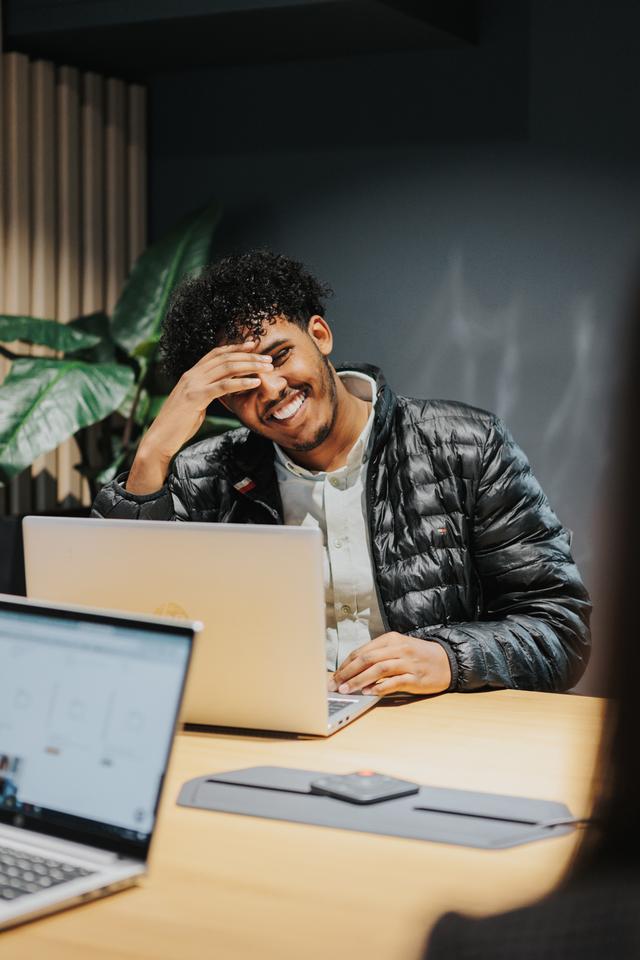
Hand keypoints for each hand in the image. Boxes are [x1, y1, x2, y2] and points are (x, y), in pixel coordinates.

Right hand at [127, 341, 271, 492]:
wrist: (160, 438)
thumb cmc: (178, 424)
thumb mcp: (195, 403)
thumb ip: (207, 392)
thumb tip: (221, 390)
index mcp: (191, 374)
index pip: (215, 354)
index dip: (235, 348)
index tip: (253, 345)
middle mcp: (191, 375)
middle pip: (225, 358)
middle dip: (248, 356)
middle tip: (267, 358)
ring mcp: (193, 384)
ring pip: (226, 368)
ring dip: (250, 366)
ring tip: (267, 367)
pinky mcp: (196, 397)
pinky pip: (223, 386)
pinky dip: (241, 382)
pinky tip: (255, 382)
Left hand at [330, 633, 451, 696]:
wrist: (447, 661)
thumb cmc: (419, 656)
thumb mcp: (398, 649)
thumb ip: (379, 656)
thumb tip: (353, 671)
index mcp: (391, 639)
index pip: (362, 651)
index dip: (346, 664)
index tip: (335, 676)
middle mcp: (398, 648)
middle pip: (367, 659)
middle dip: (348, 672)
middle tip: (335, 684)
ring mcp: (407, 662)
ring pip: (378, 669)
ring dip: (359, 680)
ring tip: (347, 690)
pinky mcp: (415, 677)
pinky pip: (394, 681)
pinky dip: (380, 687)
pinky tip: (369, 692)